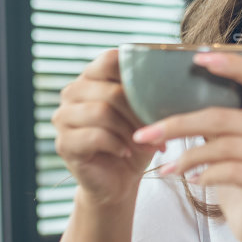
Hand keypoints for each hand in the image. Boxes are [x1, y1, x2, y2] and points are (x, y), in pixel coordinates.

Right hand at [52, 49, 158, 207]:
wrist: (118, 181)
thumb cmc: (135, 141)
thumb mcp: (146, 113)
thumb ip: (150, 91)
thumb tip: (178, 77)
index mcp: (91, 77)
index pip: (110, 60)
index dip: (138, 76)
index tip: (159, 97)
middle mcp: (72, 92)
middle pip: (111, 90)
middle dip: (140, 113)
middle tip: (158, 130)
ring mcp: (63, 117)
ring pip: (102, 111)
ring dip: (130, 131)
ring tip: (145, 144)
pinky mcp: (63, 143)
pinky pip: (95, 136)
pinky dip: (118, 145)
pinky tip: (126, 153)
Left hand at [134, 52, 241, 241]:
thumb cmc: (240, 173)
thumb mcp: (228, 140)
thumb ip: (214, 116)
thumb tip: (168, 93)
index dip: (232, 65)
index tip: (198, 57)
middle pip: (223, 117)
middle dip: (178, 124)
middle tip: (145, 132)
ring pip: (223, 146)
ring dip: (186, 156)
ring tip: (165, 167)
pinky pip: (231, 172)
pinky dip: (204, 174)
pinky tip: (190, 179)